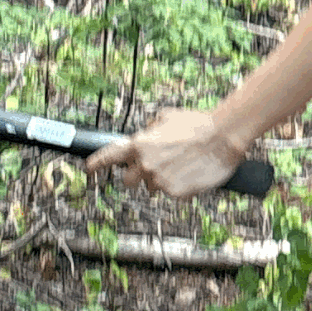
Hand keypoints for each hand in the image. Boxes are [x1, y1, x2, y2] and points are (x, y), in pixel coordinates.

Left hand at [88, 107, 245, 196]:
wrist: (223, 137)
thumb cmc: (198, 124)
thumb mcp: (167, 117)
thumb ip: (149, 130)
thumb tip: (145, 138)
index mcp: (139, 144)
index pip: (109, 156)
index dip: (96, 164)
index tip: (88, 170)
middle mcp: (145, 164)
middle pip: (128, 181)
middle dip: (138, 176)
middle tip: (156, 167)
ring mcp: (159, 180)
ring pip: (151, 188)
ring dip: (160, 180)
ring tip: (181, 165)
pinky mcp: (175, 193)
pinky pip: (171, 194)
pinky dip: (180, 187)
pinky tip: (192, 173)